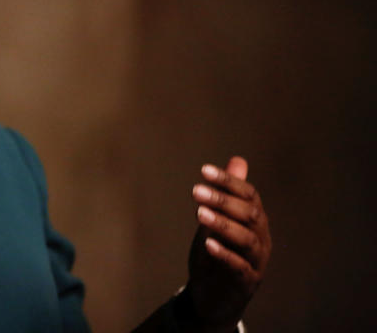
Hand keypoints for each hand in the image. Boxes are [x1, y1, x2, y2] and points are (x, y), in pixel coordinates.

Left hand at [185, 156, 270, 329]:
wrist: (216, 296)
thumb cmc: (219, 251)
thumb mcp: (220, 219)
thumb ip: (229, 193)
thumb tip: (238, 160)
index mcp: (256, 221)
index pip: (249, 195)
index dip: (228, 181)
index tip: (204, 170)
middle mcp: (261, 238)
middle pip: (248, 214)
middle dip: (222, 200)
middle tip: (196, 191)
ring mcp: (256, 261)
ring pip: (246, 239)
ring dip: (222, 224)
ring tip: (199, 213)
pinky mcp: (246, 282)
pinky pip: (239, 267)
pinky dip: (224, 254)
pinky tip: (207, 244)